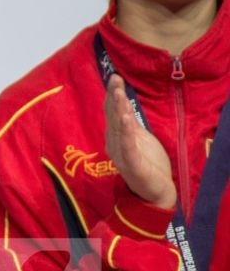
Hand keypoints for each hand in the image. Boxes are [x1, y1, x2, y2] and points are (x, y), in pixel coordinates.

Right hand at [104, 75, 177, 210]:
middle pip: (113, 116)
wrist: (156, 193)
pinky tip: (125, 118)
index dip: (113, 95)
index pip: (113, 112)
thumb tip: (122, 104)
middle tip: (114, 79)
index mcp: (117, 136)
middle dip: (114, 97)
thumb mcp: (141, 139)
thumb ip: (130, 124)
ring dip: (118, 110)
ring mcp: (122, 153)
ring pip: (118, 128)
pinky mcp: (132, 164)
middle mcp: (115, 143)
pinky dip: (125, 132)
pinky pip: (127, 146)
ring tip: (118, 93)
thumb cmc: (148, 165)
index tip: (115, 77)